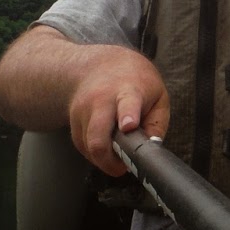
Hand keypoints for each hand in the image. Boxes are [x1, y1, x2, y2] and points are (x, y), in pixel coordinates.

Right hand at [67, 47, 170, 175]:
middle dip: (109, 160)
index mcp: (128, 91)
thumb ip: (157, 123)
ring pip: (89, 148)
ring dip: (104, 158)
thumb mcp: (157, 95)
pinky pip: (82, 147)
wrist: (98, 64)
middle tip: (123, 165)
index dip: (127, 116)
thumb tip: (149, 148)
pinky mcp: (72, 121)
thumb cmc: (133, 80)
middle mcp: (101, 100)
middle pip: (97, 137)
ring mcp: (83, 110)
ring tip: (117, 148)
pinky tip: (105, 142)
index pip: (127, 104)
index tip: (128, 127)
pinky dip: (94, 152)